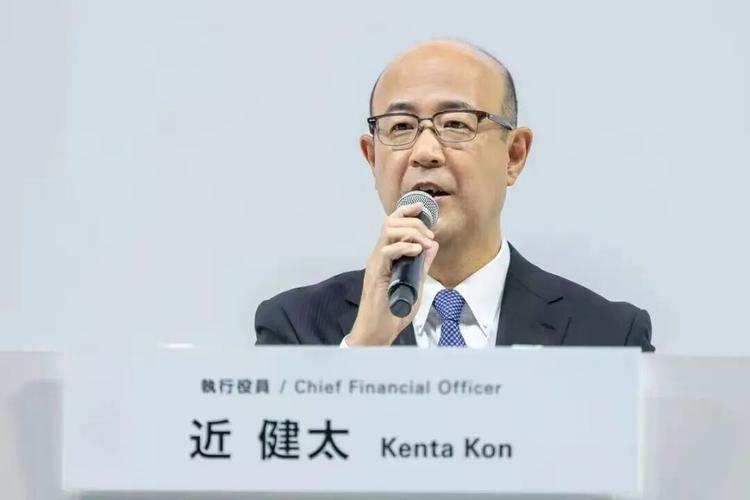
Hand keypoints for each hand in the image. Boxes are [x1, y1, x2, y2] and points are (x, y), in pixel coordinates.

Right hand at [344, 203, 438, 345]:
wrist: (377, 331)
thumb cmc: (393, 311)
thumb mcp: (415, 283)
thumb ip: (423, 265)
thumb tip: (432, 246)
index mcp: (386, 255)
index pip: (392, 224)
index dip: (407, 211)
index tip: (422, 207)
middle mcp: (379, 255)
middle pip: (391, 222)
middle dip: (414, 222)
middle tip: (429, 236)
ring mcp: (376, 263)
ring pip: (388, 231)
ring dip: (411, 232)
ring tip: (424, 243)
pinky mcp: (376, 273)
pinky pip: (387, 251)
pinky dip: (404, 247)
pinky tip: (416, 251)